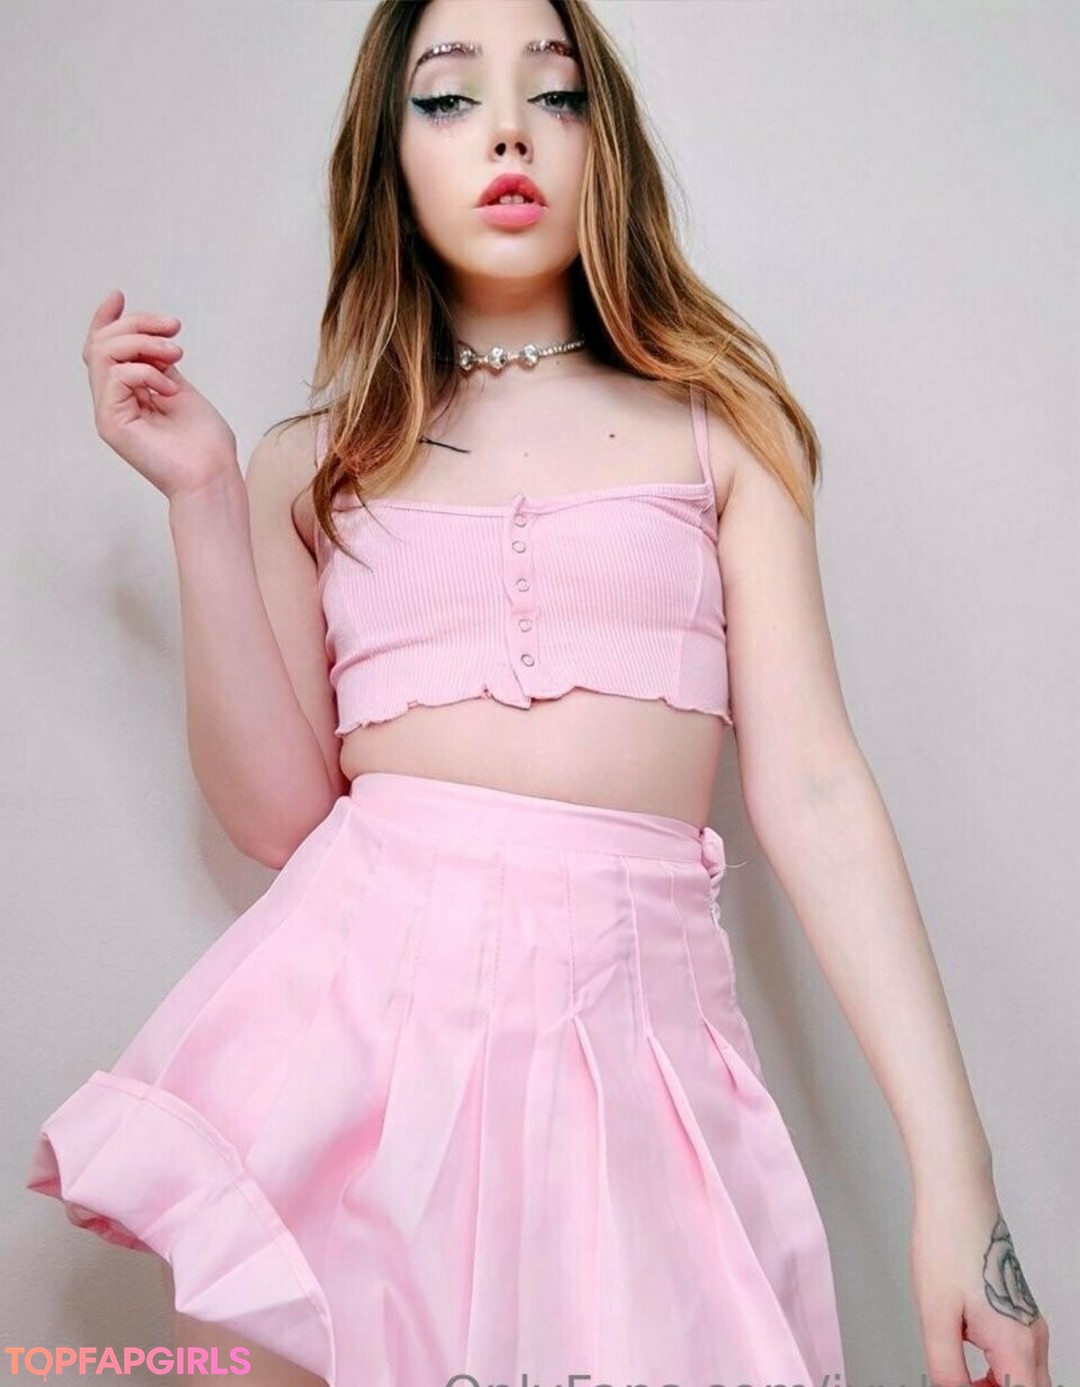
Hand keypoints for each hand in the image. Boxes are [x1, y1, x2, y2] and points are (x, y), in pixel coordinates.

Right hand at [82, 289, 239, 500]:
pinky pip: (116, 376)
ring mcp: (109, 413)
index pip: (103, 351)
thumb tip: (151, 341)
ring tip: (177, 356)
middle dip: (137, 325)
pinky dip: (146, 371)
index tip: (118, 296)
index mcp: (128, 396)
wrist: (213, 476)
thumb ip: (159, 367)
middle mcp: (113, 403)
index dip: (107, 321)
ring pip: (104, 353)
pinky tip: (170, 388)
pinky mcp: (112, 423)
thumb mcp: (182, 391)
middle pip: (101, 344)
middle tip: (174, 332)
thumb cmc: (206, 445)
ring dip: (143, 343)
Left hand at [911, 1183, 1050, 1386]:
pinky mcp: (1019, 1309)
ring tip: (959, 1377)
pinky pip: (1019, 1355)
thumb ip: (946, 1367)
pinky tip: (965, 1353)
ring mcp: (1029, 1321)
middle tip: (959, 1385)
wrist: (957, 1199)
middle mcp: (1032, 1336)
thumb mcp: (936, 1316)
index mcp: (1016, 1344)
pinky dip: (998, 1368)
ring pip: (1026, 1376)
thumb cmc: (948, 1245)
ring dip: (998, 1386)